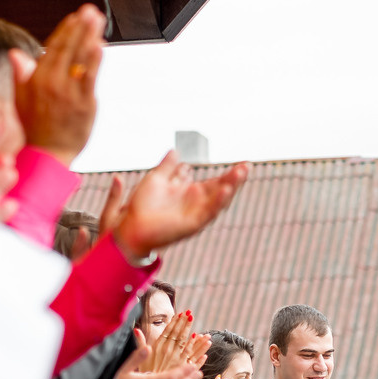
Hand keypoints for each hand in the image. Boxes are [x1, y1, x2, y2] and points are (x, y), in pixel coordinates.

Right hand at [11, 5, 104, 162]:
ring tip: (98, 20)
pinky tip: (101, 46)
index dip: (65, 31)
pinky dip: (94, 60)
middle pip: (68, 49)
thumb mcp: (20, 99)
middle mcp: (51, 83)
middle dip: (80, 27)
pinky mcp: (84, 104)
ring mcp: (69, 93)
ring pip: (80, 59)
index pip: (53, 48)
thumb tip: (15, 53)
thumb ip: (21, 74)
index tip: (75, 17)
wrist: (47, 155)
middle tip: (90, 10)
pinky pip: (90, 77)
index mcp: (36, 79)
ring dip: (90, 36)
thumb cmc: (35, 128)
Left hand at [104, 152, 249, 260]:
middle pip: (221, 189)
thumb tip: (175, 151)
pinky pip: (208, 212)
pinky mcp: (192, 224)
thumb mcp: (155, 179)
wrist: (130, 227)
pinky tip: (226, 191)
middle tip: (247, 166)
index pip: (216, 182)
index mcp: (190, 193)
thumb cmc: (141, 206)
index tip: (243, 163)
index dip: (229, 173)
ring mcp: (196, 214)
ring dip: (230, 187)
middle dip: (235, 178)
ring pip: (219, 200)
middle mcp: (196, 203)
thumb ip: (167, 166)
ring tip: (241, 174)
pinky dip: (218, 202)